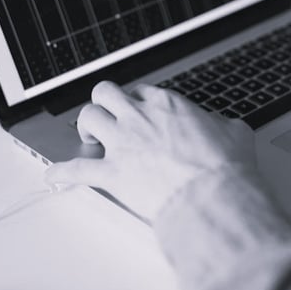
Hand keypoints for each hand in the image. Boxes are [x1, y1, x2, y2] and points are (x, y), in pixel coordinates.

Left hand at [45, 81, 255, 221]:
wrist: (213, 197)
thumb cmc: (225, 169)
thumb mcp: (236, 134)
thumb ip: (223, 126)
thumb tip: (225, 127)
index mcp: (168, 106)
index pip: (141, 92)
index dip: (137, 102)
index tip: (139, 112)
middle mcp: (139, 119)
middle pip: (106, 94)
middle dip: (104, 104)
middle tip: (108, 118)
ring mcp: (123, 144)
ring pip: (87, 118)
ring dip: (85, 128)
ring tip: (88, 140)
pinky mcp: (112, 174)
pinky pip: (76, 170)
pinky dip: (62, 173)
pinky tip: (53, 175)